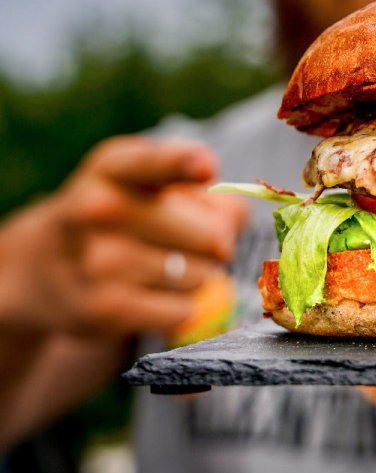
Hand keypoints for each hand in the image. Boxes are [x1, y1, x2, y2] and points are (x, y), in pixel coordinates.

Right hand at [0, 135, 246, 338]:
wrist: (46, 267)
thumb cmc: (125, 215)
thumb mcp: (154, 184)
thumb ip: (207, 194)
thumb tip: (233, 221)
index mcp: (114, 168)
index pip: (153, 162)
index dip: (183, 162)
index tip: (206, 167)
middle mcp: (99, 209)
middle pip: (210, 236)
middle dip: (217, 243)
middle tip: (193, 241)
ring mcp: (98, 261)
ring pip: (200, 276)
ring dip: (197, 275)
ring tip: (163, 265)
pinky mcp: (103, 308)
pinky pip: (182, 310)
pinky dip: (180, 306)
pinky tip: (151, 293)